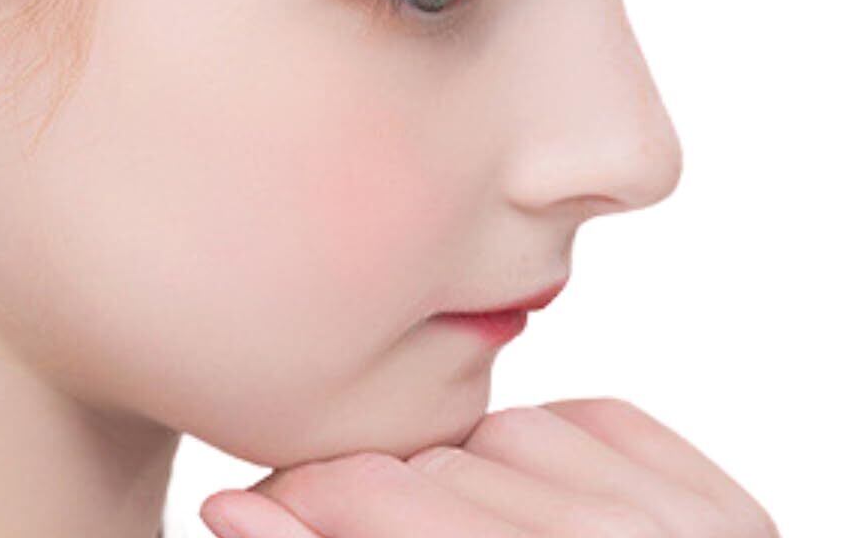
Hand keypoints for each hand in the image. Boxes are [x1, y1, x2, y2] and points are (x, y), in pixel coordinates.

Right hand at [199, 397, 777, 536]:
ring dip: (460, 477)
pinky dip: (546, 451)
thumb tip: (224, 511)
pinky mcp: (720, 504)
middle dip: (370, 501)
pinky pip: (589, 418)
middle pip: (437, 465)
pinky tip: (527, 504)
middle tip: (325, 526)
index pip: (385, 494)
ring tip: (448, 537)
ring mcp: (693, 525)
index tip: (236, 509)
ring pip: (504, 430)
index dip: (297, 502)